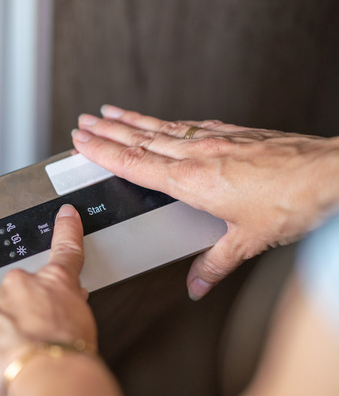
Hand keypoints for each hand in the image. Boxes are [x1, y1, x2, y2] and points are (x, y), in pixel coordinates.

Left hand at [0, 204, 96, 395]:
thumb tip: (64, 306)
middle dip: (21, 312)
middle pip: (17, 292)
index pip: (64, 250)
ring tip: (16, 355)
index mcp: (54, 282)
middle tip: (32, 339)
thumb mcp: (83, 325)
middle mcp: (19, 284)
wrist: (46, 374)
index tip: (65, 215)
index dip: (66, 230)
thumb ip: (67, 307)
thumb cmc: (68, 356)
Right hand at [72, 105, 338, 299]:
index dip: (103, 151)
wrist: (330, 173)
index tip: (81, 140)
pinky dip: (167, 122)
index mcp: (192, 181)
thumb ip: (215, 262)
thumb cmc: (293, 202)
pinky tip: (164, 121)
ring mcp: (215, 140)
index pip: (134, 162)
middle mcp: (198, 155)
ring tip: (110, 111)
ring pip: (161, 127)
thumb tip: (197, 284)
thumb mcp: (249, 241)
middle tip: (83, 121)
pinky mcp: (233, 133)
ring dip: (131, 120)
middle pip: (140, 139)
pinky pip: (187, 125)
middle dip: (107, 130)